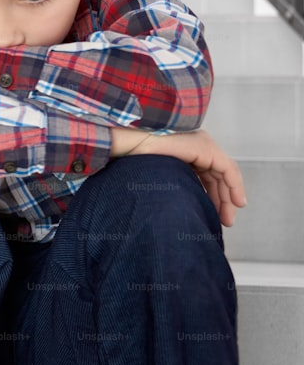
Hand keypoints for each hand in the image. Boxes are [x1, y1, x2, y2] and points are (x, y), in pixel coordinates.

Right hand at [111, 128, 246, 226]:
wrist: (129, 144)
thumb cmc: (133, 159)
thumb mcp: (157, 176)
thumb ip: (171, 184)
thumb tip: (173, 206)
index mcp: (182, 151)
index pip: (205, 174)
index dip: (212, 195)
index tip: (214, 214)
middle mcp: (194, 146)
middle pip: (216, 176)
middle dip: (221, 199)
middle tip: (224, 221)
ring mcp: (201, 145)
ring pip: (224, 174)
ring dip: (228, 197)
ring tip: (227, 218)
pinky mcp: (206, 148)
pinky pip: (227, 169)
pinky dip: (234, 186)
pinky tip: (236, 202)